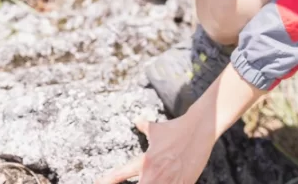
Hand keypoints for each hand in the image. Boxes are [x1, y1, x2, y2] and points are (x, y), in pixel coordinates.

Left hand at [96, 116, 214, 183]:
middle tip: (127, 183)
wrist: (199, 129)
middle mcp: (155, 173)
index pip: (121, 173)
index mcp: (145, 161)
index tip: (99, 182)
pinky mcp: (185, 183)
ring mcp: (170, 181)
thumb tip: (137, 121)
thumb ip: (145, 127)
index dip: (108, 180)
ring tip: (153, 183)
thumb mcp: (157, 128)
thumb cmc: (176, 128)